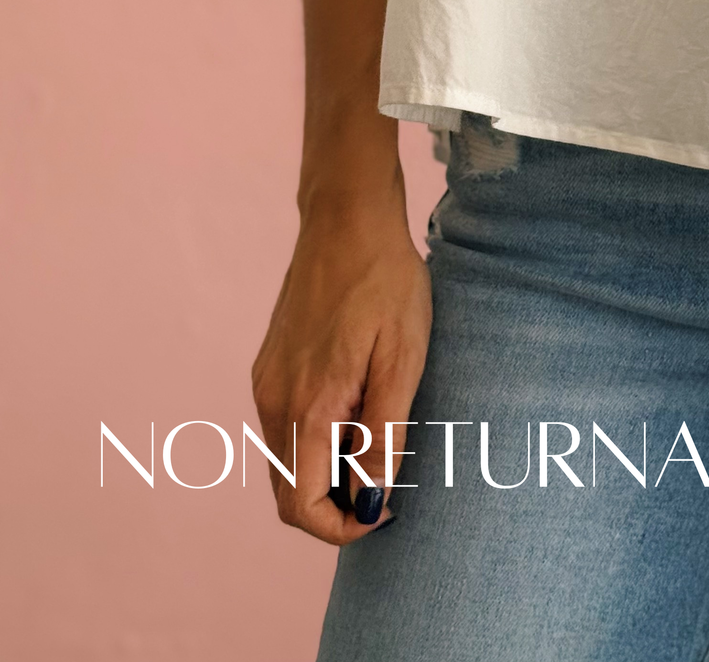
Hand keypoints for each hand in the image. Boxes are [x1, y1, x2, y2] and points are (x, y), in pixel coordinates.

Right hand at [251, 186, 431, 542]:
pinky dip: (316, 440)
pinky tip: (357, 406)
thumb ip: (384, 435)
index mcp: (308, 407)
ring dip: (326, 472)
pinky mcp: (269, 365)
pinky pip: (285, 426)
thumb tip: (372, 499)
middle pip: (289, 492)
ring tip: (377, 439)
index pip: (302, 508)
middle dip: (334, 506)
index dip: (342, 527)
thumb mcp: (403, 358)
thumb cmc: (385, 282)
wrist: (347, 219)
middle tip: (386, 483)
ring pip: (286, 461)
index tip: (385, 511)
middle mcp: (273, 401)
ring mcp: (266, 381)